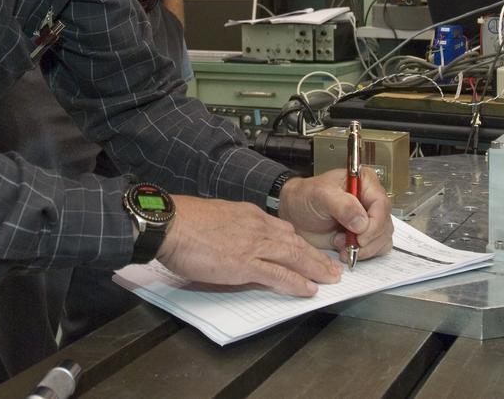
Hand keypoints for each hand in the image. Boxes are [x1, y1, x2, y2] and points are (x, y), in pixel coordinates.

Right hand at [155, 196, 340, 296]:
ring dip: (315, 269)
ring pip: (294, 256)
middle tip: (332, 267)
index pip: (281, 228)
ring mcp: (253, 244)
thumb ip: (232, 228)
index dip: (298, 242)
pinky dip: (297, 282)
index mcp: (248, 214)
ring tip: (330, 278)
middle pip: (295, 242)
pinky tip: (309, 289)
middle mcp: (256, 226)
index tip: (307, 250)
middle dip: (315, 256)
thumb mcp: (216, 217)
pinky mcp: (245, 263)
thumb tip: (236, 241)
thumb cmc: (184, 222)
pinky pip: (279, 274)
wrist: (171, 224)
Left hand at [276, 169, 392, 264]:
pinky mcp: (365, 236)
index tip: (360, 236)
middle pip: (385, 224)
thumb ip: (342, 205)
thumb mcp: (320, 195)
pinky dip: (363, 254)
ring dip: (365, 248)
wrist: (294, 213)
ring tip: (341, 244)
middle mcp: (370, 201)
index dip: (375, 223)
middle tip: (348, 243)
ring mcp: (369, 220)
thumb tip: (362, 221)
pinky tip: (345, 250)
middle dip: (368, 239)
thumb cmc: (305, 197)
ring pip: (382, 239)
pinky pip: (376, 249)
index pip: (382, 204)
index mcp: (364, 182)